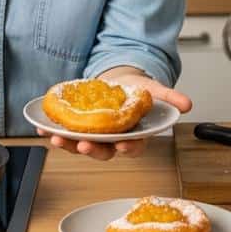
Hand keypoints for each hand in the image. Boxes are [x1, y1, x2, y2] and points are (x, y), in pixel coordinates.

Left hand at [37, 67, 191, 160]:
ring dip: (68, 144)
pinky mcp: (78, 128)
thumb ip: (170, 97)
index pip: (133, 147)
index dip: (128, 147)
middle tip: (83, 144)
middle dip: (92, 150)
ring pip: (82, 145)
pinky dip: (54, 131)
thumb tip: (187, 104)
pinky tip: (43, 127)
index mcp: (133, 135)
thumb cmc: (136, 90)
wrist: (117, 80)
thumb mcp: (153, 90)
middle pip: (104, 151)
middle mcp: (112, 139)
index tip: (123, 144)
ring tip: (56, 138)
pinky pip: (66, 134)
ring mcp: (94, 135)